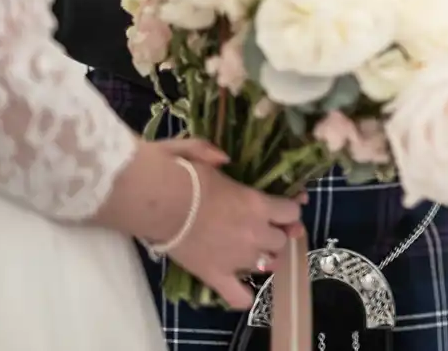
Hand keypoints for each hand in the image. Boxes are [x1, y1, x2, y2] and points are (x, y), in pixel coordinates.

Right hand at [161, 147, 306, 310]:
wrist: (155, 201)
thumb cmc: (179, 174)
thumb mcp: (199, 151)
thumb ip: (214, 154)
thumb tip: (224, 159)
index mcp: (257, 203)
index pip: (292, 212)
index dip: (290, 210)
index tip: (283, 207)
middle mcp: (254, 232)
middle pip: (281, 241)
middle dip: (275, 234)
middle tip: (262, 229)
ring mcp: (236, 258)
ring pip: (267, 266)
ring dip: (263, 259)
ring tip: (251, 253)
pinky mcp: (214, 275)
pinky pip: (239, 297)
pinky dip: (244, 296)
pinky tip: (242, 290)